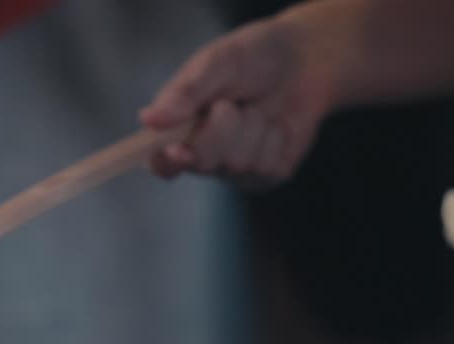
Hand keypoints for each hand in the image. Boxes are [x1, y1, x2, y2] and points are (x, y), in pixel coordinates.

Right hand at [140, 12, 332, 187]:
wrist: (305, 61)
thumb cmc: (254, 57)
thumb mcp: (218, 62)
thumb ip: (185, 92)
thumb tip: (148, 119)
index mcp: (179, 128)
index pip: (159, 162)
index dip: (166, 162)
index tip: (178, 150)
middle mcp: (202, 154)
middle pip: (201, 162)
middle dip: (220, 129)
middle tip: (231, 103)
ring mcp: (234, 169)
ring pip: (238, 164)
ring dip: (252, 128)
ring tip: (256, 108)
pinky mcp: (266, 176)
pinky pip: (267, 167)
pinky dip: (276, 138)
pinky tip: (276, 124)